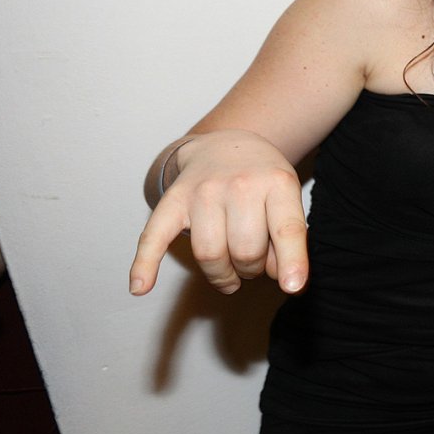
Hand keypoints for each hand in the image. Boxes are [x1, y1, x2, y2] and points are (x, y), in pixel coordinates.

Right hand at [130, 130, 308, 296]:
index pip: (286, 229)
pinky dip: (145, 264)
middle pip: (245, 250)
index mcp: (277, 183)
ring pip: (209, 254)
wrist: (226, 145)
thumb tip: (281, 279)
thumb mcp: (287, 199)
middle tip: (253, 265)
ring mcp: (203, 192)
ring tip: (231, 273)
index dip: (291, 261)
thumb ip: (286, 239)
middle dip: (252, 270)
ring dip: (223, 276)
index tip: (292, 286)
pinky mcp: (173, 201)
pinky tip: (140, 287)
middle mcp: (240, 185)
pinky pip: (154, 236)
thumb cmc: (263, 180)